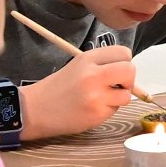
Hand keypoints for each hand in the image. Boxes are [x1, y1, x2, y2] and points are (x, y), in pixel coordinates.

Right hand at [27, 43, 141, 136]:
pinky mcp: (97, 114)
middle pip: (130, 70)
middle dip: (128, 79)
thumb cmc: (58, 87)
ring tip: (100, 99)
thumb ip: (103, 65)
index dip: (124, 62)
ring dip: (118, 98)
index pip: (124, 53)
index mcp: (88, 58)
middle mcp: (93, 74)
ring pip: (127, 94)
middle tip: (117, 85)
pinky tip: (92, 109)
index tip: (116, 70)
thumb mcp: (78, 66)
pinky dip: (108, 110)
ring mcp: (96, 95)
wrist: (34, 110)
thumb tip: (129, 72)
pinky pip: (115, 109)